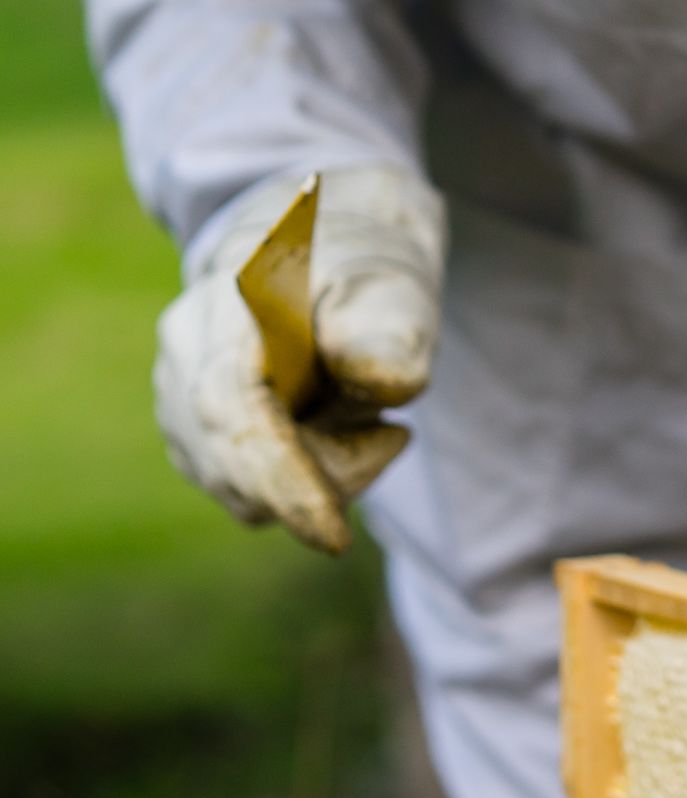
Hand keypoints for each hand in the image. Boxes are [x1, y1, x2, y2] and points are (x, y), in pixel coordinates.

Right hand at [153, 163, 444, 552]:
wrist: (323, 256)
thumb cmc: (365, 277)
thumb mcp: (395, 289)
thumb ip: (391, 333)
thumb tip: (387, 379)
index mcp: (231, 301)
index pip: (236, 409)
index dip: (281, 478)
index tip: (332, 537)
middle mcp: (184, 345)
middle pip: (240, 463)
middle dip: (328, 474)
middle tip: (390, 432)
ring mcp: (175, 391)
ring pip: (244, 489)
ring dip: (320, 473)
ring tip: (359, 414)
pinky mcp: (189, 431)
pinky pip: (246, 491)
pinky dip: (301, 480)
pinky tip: (329, 430)